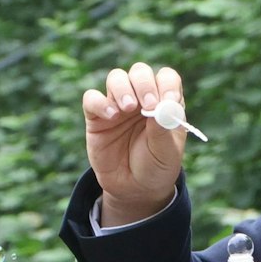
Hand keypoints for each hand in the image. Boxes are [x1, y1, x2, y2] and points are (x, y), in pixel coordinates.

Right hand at [82, 61, 185, 225]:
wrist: (135, 189)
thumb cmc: (156, 166)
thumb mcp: (166, 152)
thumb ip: (163, 129)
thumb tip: (160, 107)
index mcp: (164, 102)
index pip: (166, 78)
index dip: (167, 84)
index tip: (168, 100)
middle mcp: (141, 98)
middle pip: (140, 72)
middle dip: (144, 84)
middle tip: (148, 104)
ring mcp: (118, 105)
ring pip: (116, 78)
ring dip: (123, 88)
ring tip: (128, 108)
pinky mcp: (97, 117)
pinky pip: (92, 98)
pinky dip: (99, 102)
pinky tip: (111, 116)